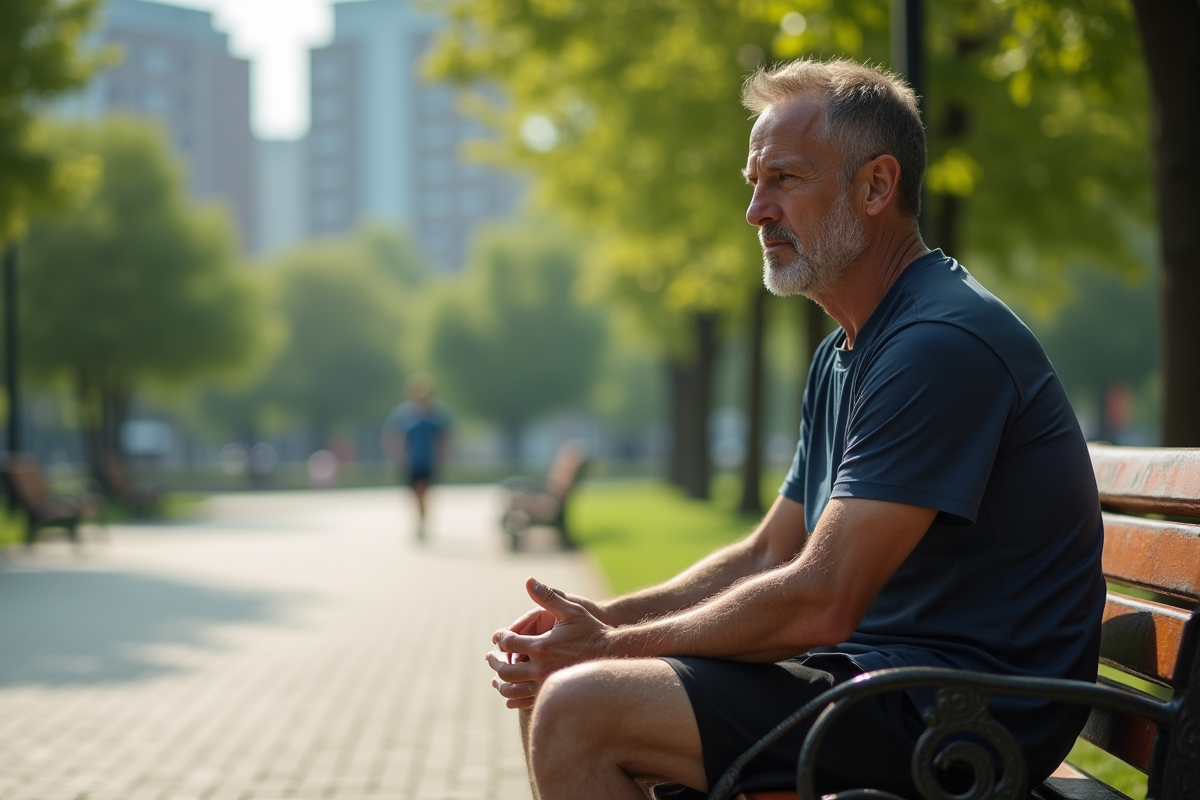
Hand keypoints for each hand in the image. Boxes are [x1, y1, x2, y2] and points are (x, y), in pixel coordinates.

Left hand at [486, 577, 610, 708]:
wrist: (612, 655)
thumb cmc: (591, 630)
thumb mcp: (571, 610)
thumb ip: (548, 597)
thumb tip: (529, 581)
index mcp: (542, 646)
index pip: (509, 643)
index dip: (500, 638)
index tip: (497, 636)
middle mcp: (541, 668)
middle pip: (505, 670)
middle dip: (494, 662)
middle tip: (489, 657)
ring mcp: (546, 684)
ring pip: (512, 690)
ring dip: (500, 684)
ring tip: (495, 679)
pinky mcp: (552, 695)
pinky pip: (525, 703)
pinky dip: (513, 700)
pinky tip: (509, 696)